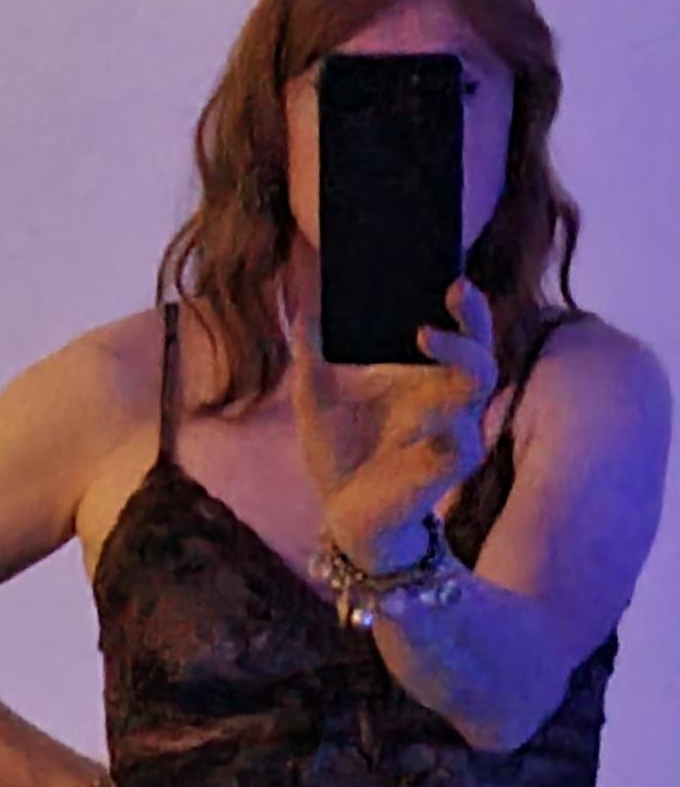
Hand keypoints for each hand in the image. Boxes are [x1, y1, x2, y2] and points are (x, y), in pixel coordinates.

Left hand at [289, 276, 498, 573]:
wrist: (342, 515)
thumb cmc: (339, 453)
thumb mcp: (314, 394)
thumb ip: (312, 350)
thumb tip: (306, 302)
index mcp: (424, 376)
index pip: (457, 328)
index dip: (462, 300)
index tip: (446, 271)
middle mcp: (449, 399)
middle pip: (481, 345)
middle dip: (473, 314)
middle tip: (453, 287)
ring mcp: (454, 432)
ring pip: (481, 384)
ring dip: (460, 354)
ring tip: (424, 333)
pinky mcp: (448, 468)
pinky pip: (460, 440)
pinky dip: (443, 422)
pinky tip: (421, 411)